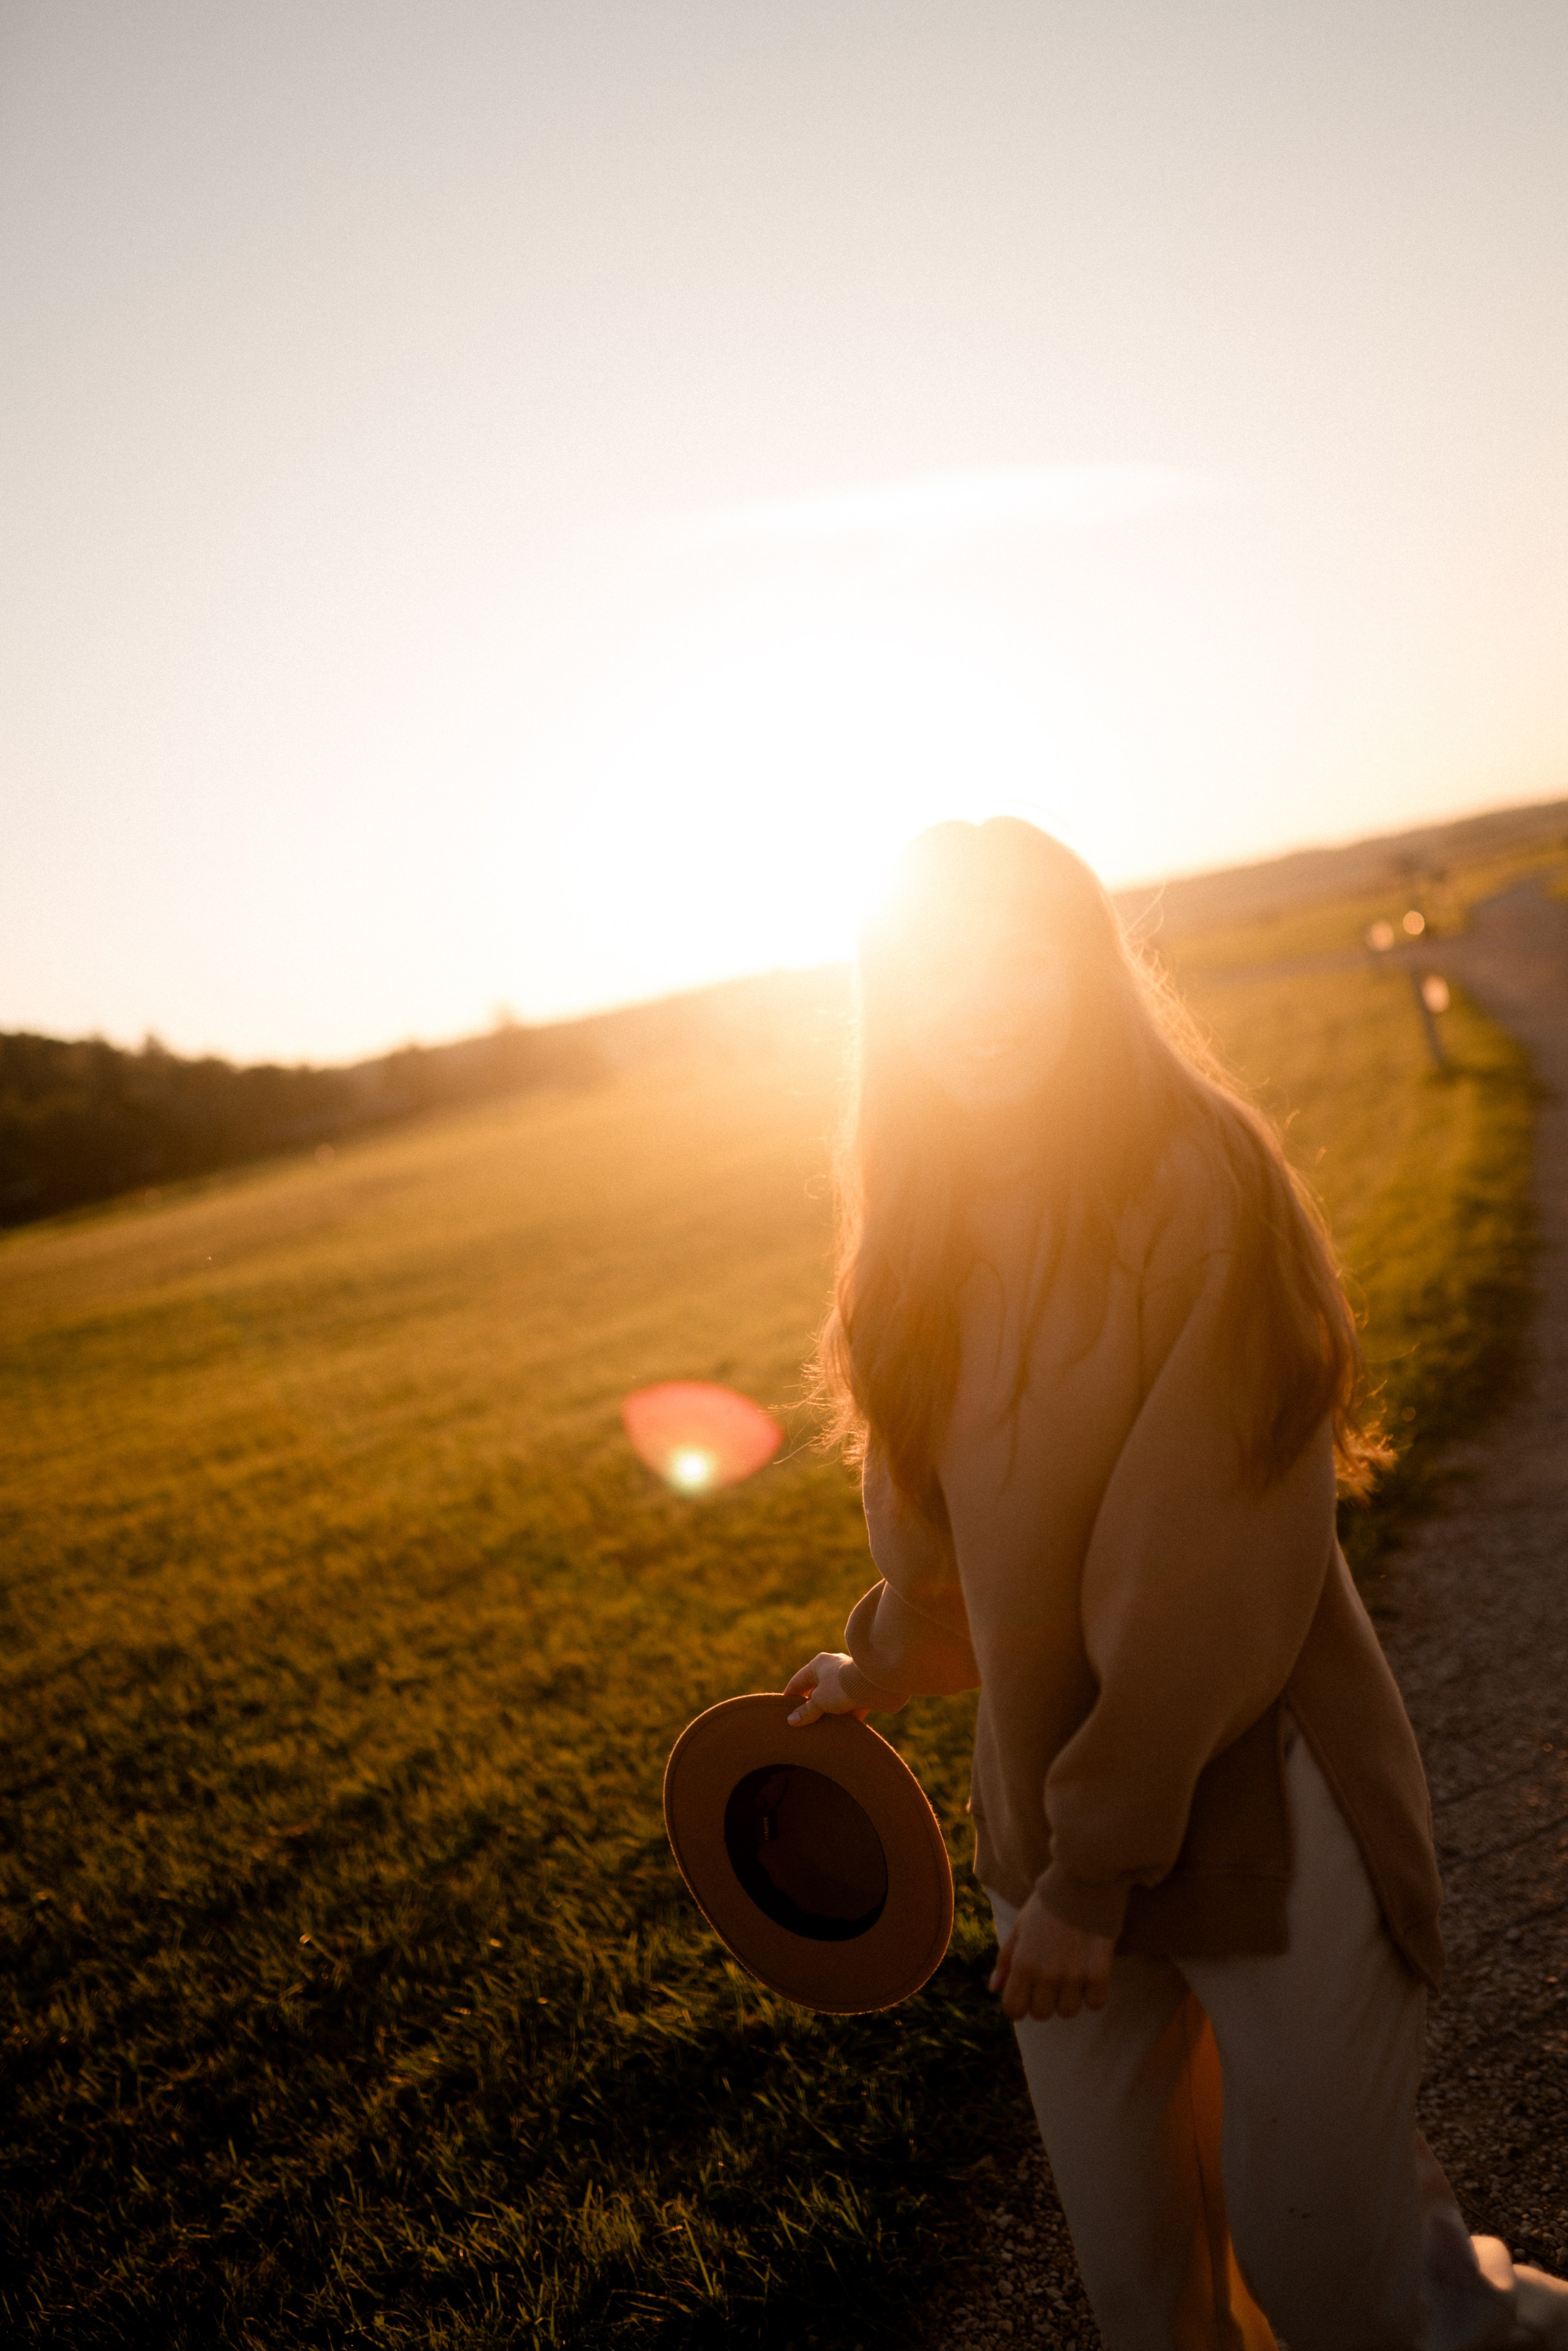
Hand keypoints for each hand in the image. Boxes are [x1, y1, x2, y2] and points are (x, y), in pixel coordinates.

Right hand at [784, 1651, 895, 1725]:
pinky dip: (846, 1716)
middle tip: (802, 1723)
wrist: (877, 1683)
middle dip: (811, 1706)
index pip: (798, 1681)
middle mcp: (833, 1668)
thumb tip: (791, 1721)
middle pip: (817, 1690)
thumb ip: (806, 1711)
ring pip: (834, 1698)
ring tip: (821, 1730)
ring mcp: (849, 1678)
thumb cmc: (843, 1687)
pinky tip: (841, 1730)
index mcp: (818, 1665)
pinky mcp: (863, 1689)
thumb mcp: (820, 1701)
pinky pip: (850, 1704)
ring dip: (829, 1713)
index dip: (790, 1696)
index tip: (783, 1710)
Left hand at [989, 1891, 1114, 2021]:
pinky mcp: (1099, 1973)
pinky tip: (1089, 1976)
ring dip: (1069, 1998)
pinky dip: (1093, 1994)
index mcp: (1023, 1963)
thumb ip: (1005, 1960)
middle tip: (1050, 1981)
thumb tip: (993, 1988)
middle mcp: (1046, 1974)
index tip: (1026, 1996)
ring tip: (1071, 1975)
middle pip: (1041, 2014)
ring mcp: (1074, 1976)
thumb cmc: (1046, 1906)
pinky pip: (1095, 2003)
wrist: (1082, 1883)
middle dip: (1043, 2001)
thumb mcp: (1019, 1928)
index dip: (1018, 2006)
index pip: (1014, 2010)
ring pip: (1068, 2012)